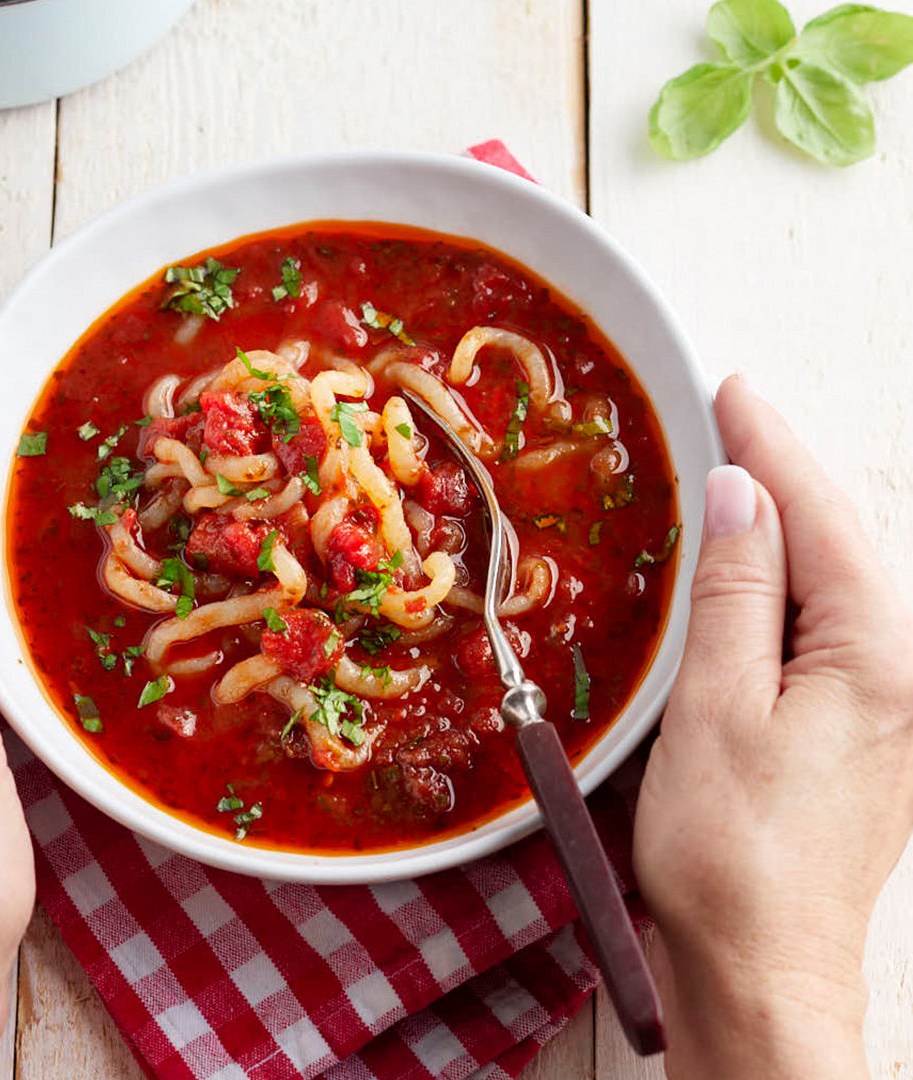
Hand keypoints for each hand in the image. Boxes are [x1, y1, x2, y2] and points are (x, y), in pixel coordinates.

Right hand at [634, 375, 912, 1078]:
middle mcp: (900, 674)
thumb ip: (736, 592)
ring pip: (828, 584)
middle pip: (837, 543)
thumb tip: (738, 497)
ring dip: (780, 527)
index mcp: (878, 659)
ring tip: (734, 470)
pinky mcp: (855, 729)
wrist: (760, 969)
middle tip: (728, 415)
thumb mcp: (719, 706)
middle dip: (782, 474)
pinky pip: (819, 628)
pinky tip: (750, 565)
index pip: (820, 520)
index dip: (771, 447)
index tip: (731, 389)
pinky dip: (779, 585)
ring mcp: (883, 704)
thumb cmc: (733, 852)